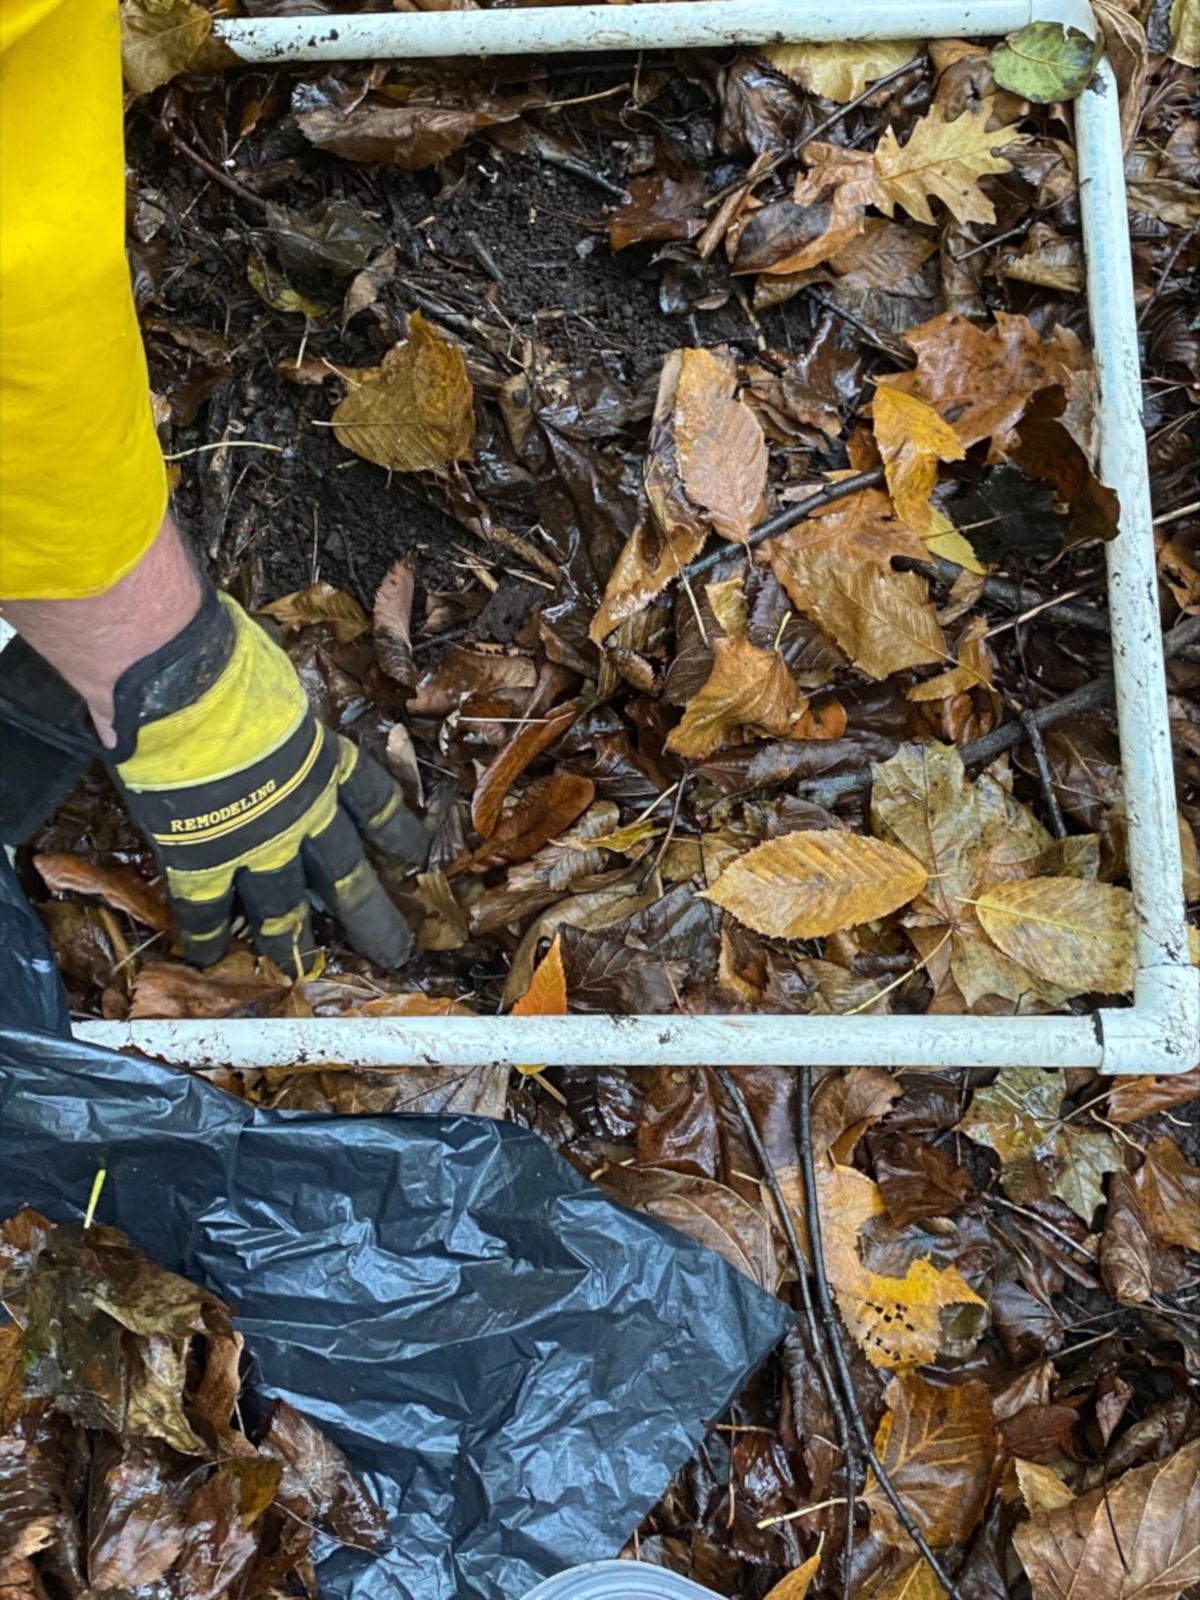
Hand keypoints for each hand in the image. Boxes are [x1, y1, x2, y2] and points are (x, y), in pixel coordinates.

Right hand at [110, 586, 426, 974]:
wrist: (186, 686)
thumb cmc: (230, 662)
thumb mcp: (277, 681)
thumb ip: (277, 706)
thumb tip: (258, 681)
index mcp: (326, 761)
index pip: (375, 804)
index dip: (396, 833)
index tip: (414, 856)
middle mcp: (305, 811)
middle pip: (349, 876)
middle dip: (372, 918)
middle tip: (395, 952)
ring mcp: (257, 841)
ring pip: (285, 906)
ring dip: (291, 939)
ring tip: (300, 966)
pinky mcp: (204, 857)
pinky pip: (209, 908)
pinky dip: (208, 934)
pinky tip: (210, 956)